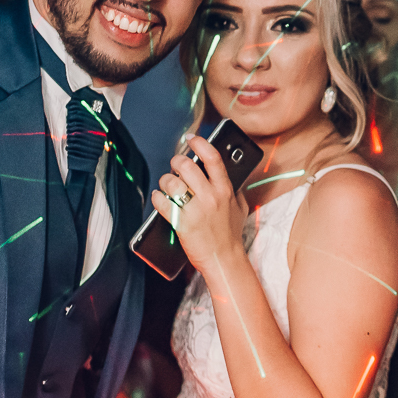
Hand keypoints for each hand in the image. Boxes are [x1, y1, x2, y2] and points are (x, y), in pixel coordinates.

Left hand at [150, 136, 249, 276]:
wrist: (223, 259)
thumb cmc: (230, 235)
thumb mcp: (239, 208)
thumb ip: (234, 190)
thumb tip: (227, 175)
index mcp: (225, 190)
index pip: (213, 158)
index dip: (200, 144)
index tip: (191, 138)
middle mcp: (211, 197)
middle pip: (187, 166)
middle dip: (177, 162)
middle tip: (175, 165)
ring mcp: (196, 210)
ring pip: (172, 182)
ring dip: (166, 180)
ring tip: (167, 184)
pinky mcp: (182, 223)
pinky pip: (162, 203)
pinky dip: (157, 198)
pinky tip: (159, 197)